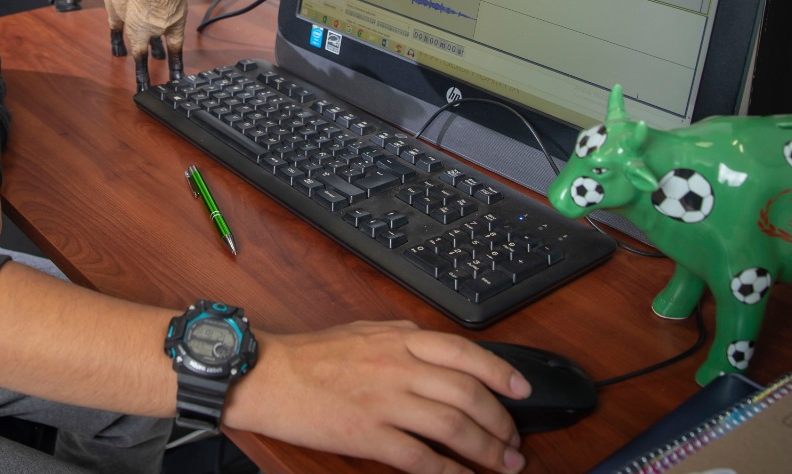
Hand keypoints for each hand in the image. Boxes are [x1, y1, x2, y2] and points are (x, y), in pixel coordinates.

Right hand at [223, 320, 529, 473]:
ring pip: (452, 427)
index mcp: (400, 339)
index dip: (501, 373)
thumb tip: (441, 353)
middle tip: (513, 441)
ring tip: (502, 464)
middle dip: (500, 422)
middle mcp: (398, 367)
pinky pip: (420, 458)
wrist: (268, 375)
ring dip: (485, 449)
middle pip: (468, 394)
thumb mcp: (366, 331)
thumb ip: (404, 339)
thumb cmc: (312, 355)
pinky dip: (448, 472)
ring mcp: (384, 402)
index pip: (465, 353)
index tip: (522, 391)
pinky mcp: (368, 435)